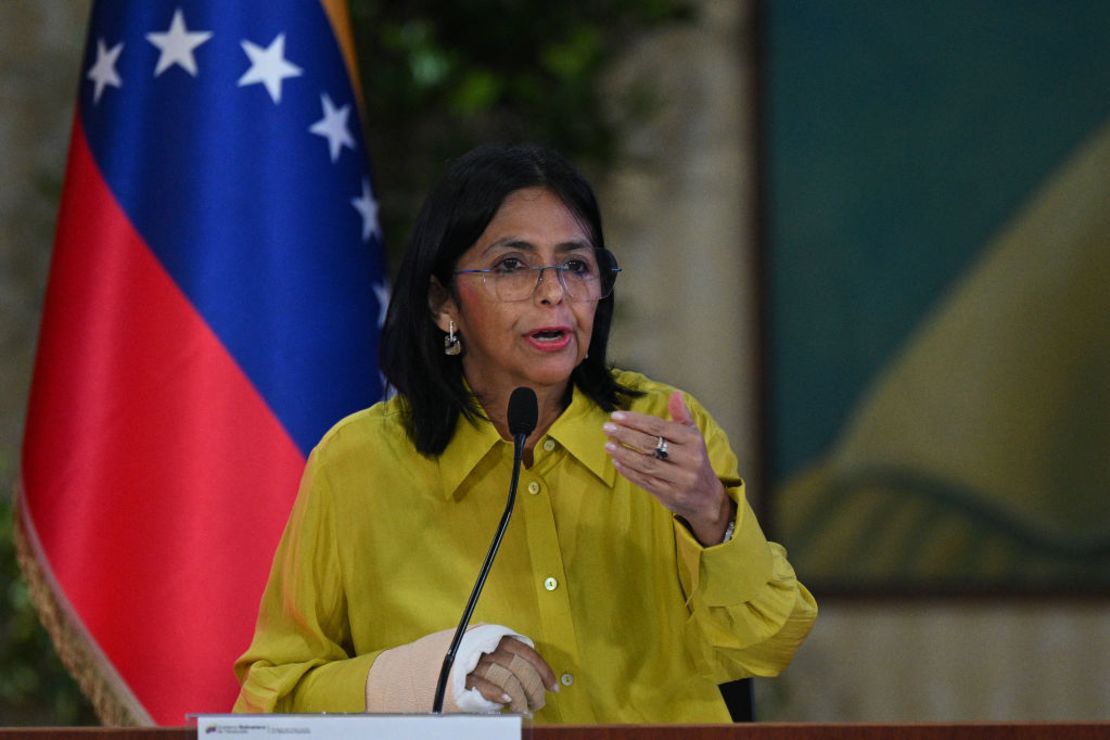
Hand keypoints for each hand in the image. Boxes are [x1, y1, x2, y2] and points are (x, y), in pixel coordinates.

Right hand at [465, 636, 557, 713]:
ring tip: (524, 707)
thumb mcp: (500, 653)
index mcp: (502, 640)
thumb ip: (516, 659)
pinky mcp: (465, 677)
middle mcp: (491, 648)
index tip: (553, 687)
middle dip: (533, 687)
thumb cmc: (480, 659)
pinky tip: (507, 701)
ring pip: (506, 678)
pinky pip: (484, 685)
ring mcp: (478, 662)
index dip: (543, 671)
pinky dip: (498, 693)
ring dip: (519, 696)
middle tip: (538, 702)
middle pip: (520, 668)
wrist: (446, 659)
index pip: (528, 654)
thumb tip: (540, 677)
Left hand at [603, 391, 733, 544]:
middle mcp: (688, 459)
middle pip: (650, 444)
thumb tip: (675, 394)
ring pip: (646, 464)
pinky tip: (616, 462)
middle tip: (607, 428)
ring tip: (608, 445)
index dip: (635, 420)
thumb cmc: (694, 460)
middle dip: (626, 435)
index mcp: (692, 440)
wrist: (707, 496)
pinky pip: (645, 481)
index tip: (616, 415)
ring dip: (624, 454)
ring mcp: (679, 478)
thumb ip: (681, 415)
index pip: (658, 427)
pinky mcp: (670, 494)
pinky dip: (628, 471)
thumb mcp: (693, 436)